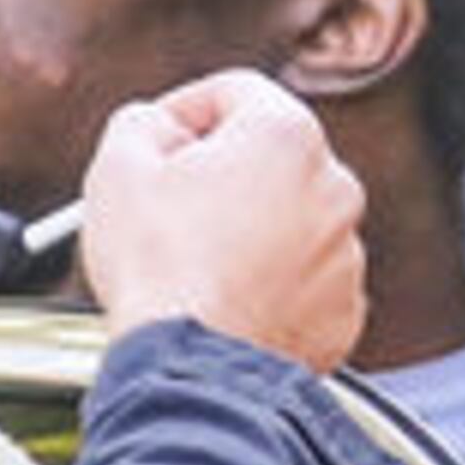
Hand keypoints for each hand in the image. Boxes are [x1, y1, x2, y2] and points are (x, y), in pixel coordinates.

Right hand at [80, 69, 367, 371]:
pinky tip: (227, 299)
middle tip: (172, 205)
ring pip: (290, 221)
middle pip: (270, 158)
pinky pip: (304, 281)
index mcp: (286, 136)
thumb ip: (142, 122)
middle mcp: (333, 188)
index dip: (185, 109)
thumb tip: (157, 126)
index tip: (161, 137)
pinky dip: (272, 286)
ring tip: (197, 263)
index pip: (235, 92)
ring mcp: (345, 254)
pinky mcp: (343, 311)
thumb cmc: (160, 271)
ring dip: (249, 231)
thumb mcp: (119, 166)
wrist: (194, 372)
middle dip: (222, 174)